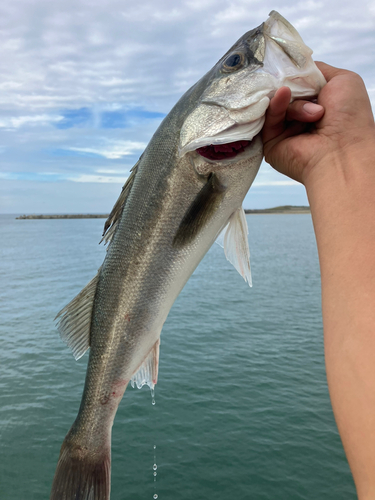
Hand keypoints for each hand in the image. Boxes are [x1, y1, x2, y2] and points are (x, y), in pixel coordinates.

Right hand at [262, 62, 374, 184]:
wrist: (343, 152)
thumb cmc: (350, 117)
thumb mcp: (341, 79)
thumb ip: (315, 70)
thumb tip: (293, 68)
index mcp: (317, 106)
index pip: (298, 84)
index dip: (295, 74)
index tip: (292, 67)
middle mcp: (300, 120)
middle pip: (284, 91)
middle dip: (294, 86)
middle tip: (306, 90)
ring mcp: (285, 132)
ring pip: (277, 103)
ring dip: (296, 103)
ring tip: (316, 114)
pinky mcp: (271, 143)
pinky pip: (268, 117)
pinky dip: (276, 104)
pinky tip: (283, 95)